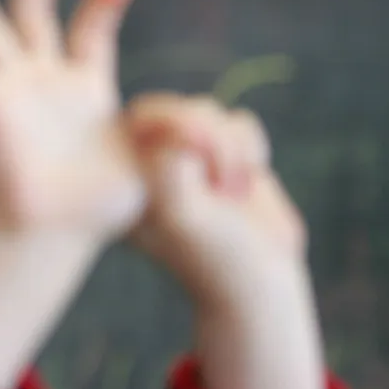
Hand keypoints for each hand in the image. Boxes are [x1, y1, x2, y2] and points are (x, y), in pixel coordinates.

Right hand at [0, 0, 141, 388]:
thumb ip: (173, 134)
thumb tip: (201, 126)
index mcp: (82, 88)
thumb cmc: (102, 210)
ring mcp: (8, 89)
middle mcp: (40, 80)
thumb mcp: (153, 161)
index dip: (102, 4)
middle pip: (31, 13)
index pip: (89, 33)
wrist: (55, 236)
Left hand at [125, 93, 306, 306]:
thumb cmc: (214, 256)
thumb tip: (174, 132)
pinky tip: (247, 182)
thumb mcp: (181, 214)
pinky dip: (252, 148)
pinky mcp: (224, 156)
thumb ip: (167, 166)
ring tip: (233, 192)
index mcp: (127, 178)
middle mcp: (151, 164)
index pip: (137, 119)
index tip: (200, 161)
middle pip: (173, 106)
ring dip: (232, 147)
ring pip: (209, 109)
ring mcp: (188, 157)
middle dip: (211, 135)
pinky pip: (239, 121)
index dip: (174, 126)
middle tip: (225, 182)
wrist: (261, 282)